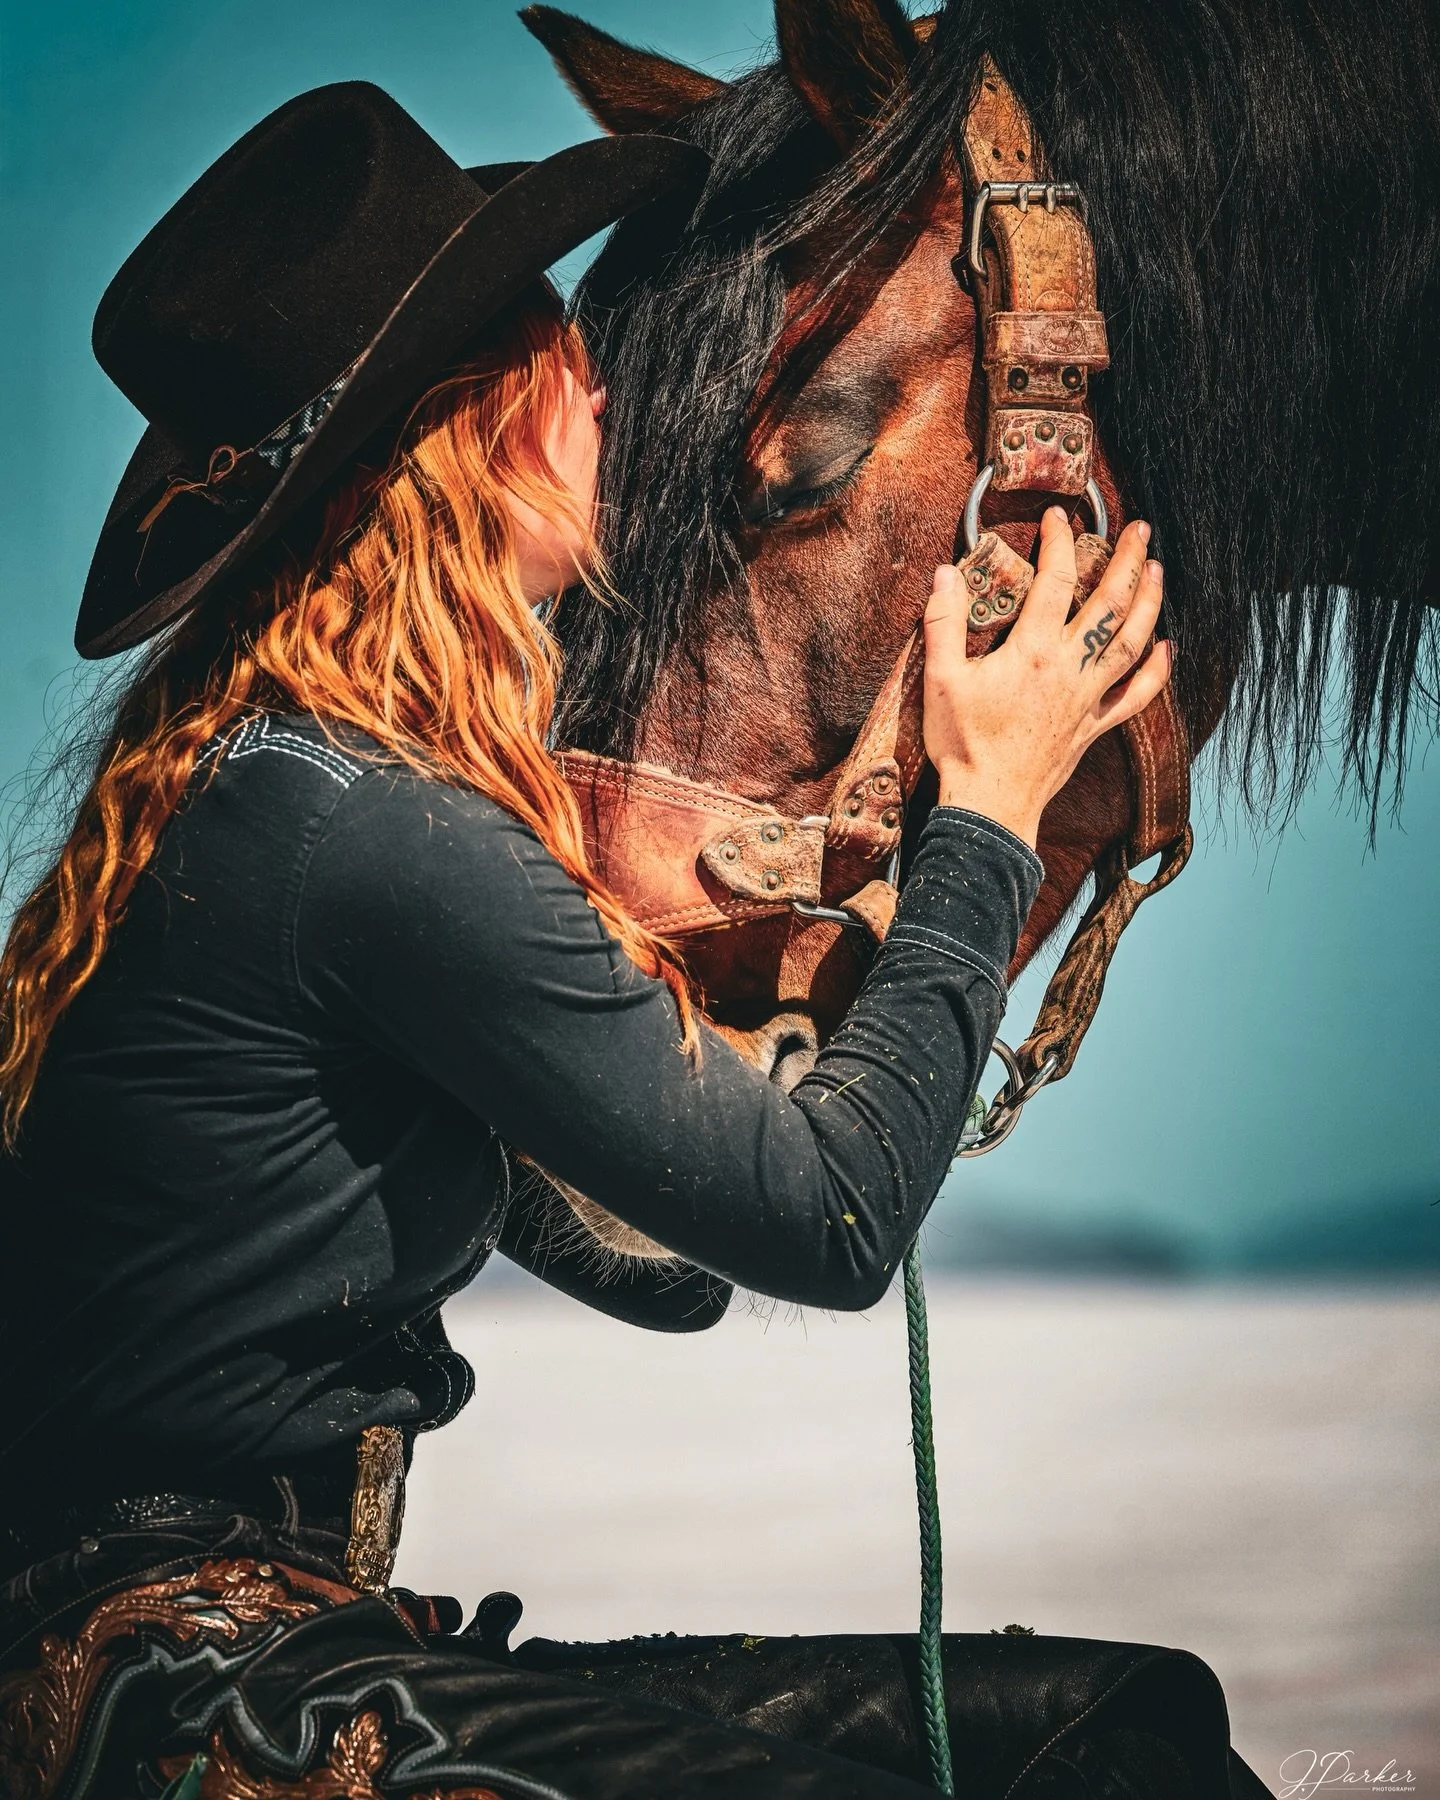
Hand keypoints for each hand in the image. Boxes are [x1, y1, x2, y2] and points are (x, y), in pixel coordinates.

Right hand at [922, 509, 1171, 847]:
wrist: (990, 805)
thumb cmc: (963, 745)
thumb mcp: (939, 680)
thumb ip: (943, 623)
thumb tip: (945, 574)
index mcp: (1032, 650)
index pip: (1055, 580)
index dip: (1059, 541)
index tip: (1058, 517)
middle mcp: (1070, 668)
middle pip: (1110, 603)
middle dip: (1128, 560)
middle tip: (1141, 529)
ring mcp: (1088, 698)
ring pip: (1131, 641)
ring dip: (1149, 602)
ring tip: (1157, 570)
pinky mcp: (1094, 725)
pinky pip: (1136, 696)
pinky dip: (1155, 672)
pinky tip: (1166, 649)